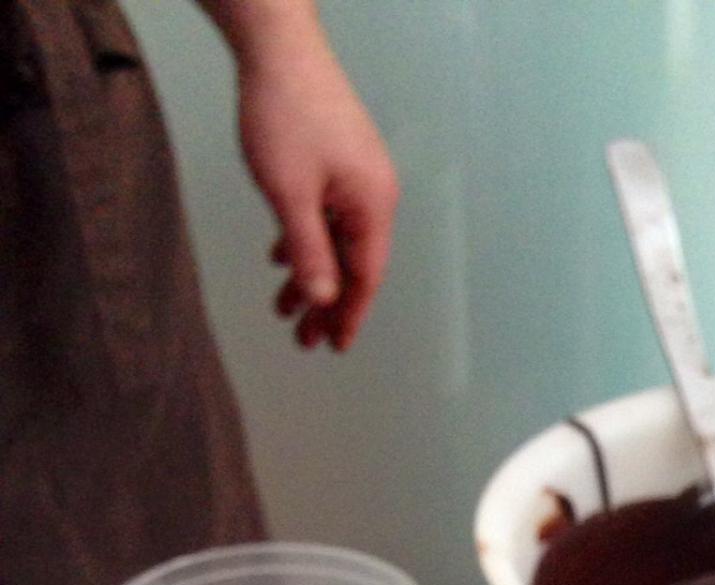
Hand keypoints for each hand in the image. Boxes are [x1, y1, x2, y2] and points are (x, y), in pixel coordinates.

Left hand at [236, 40, 398, 350]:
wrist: (278, 46)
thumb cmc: (285, 108)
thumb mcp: (290, 194)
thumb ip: (309, 251)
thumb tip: (323, 298)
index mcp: (372, 204)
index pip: (364, 277)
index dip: (348, 316)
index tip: (334, 345)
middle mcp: (373, 193)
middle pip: (352, 264)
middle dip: (325, 303)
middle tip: (303, 337)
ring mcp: (357, 176)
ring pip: (336, 241)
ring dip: (311, 274)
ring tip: (284, 304)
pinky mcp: (339, 161)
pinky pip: (328, 216)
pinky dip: (307, 240)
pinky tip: (284, 254)